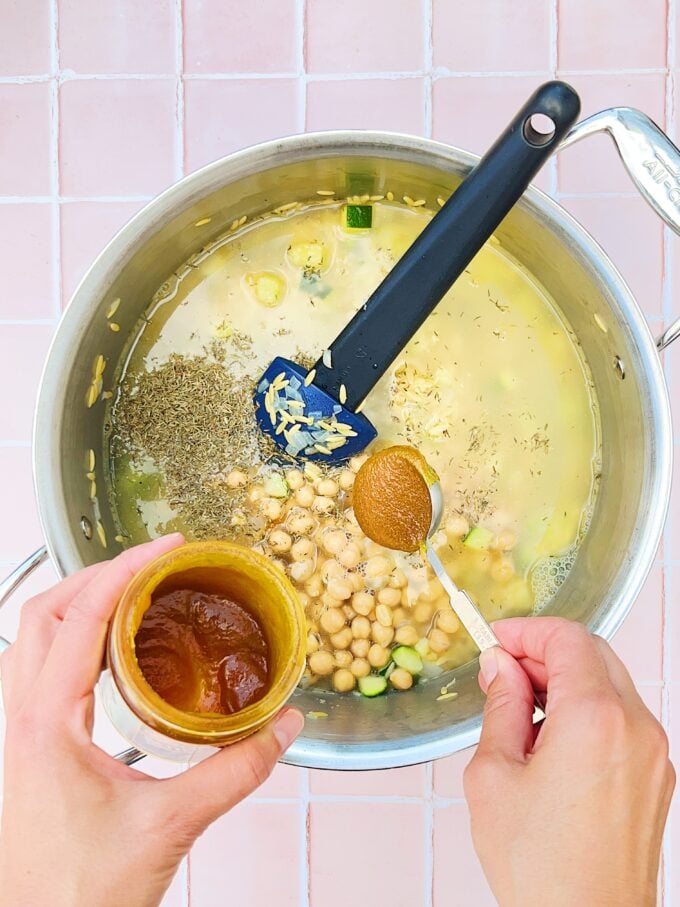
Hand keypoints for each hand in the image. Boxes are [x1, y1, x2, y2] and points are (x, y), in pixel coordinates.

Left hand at [0, 535, 303, 906]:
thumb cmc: (80, 895)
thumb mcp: (172, 824)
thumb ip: (235, 771)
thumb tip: (281, 728)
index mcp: (47, 724)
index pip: (79, 620)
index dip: (122, 572)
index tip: (164, 550)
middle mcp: (24, 720)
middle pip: (44, 614)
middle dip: (96, 574)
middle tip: (149, 562)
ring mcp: (23, 734)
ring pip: (33, 639)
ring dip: (80, 603)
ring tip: (133, 591)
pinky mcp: (33, 749)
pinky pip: (42, 669)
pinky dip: (76, 639)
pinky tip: (115, 653)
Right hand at [464, 617, 674, 906]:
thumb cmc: (540, 866)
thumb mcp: (493, 775)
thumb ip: (500, 707)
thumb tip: (500, 668)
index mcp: (595, 717)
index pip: (567, 638)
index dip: (525, 631)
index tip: (496, 641)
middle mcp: (635, 727)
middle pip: (594, 653)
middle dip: (545, 652)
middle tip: (503, 672)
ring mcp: (653, 753)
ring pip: (610, 684)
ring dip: (566, 682)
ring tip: (522, 713)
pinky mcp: (656, 777)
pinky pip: (622, 719)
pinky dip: (588, 711)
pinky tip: (552, 743)